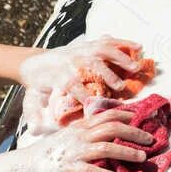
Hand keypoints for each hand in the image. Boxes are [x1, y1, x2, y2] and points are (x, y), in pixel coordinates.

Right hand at [0, 108, 153, 171]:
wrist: (19, 168)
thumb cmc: (42, 157)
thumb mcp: (62, 141)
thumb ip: (80, 138)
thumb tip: (99, 140)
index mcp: (77, 129)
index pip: (105, 115)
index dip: (125, 115)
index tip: (140, 117)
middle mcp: (77, 137)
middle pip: (112, 128)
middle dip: (134, 132)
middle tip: (150, 139)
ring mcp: (73, 153)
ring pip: (106, 147)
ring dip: (127, 152)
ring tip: (141, 158)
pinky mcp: (67, 170)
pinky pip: (91, 171)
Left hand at [18, 36, 144, 133]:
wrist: (33, 62)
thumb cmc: (37, 86)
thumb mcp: (31, 100)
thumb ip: (33, 115)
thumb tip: (33, 130)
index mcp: (58, 76)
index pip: (71, 85)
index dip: (83, 94)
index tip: (96, 106)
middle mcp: (71, 61)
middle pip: (90, 65)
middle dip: (106, 74)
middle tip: (121, 87)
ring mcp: (81, 50)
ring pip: (102, 50)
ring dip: (120, 57)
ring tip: (136, 67)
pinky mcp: (88, 44)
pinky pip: (107, 41)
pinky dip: (123, 43)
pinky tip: (139, 47)